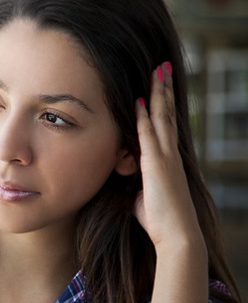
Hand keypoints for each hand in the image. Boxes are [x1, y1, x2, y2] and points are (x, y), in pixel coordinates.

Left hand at [133, 62, 202, 250]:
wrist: (177, 235)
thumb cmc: (160, 221)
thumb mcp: (143, 197)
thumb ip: (135, 185)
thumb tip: (125, 185)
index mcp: (167, 160)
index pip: (163, 125)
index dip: (161, 104)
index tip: (159, 86)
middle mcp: (170, 154)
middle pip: (166, 114)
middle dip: (164, 89)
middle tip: (163, 67)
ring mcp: (166, 158)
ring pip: (161, 118)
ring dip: (158, 94)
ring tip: (158, 71)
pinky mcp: (157, 165)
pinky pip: (149, 135)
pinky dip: (145, 117)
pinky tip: (140, 100)